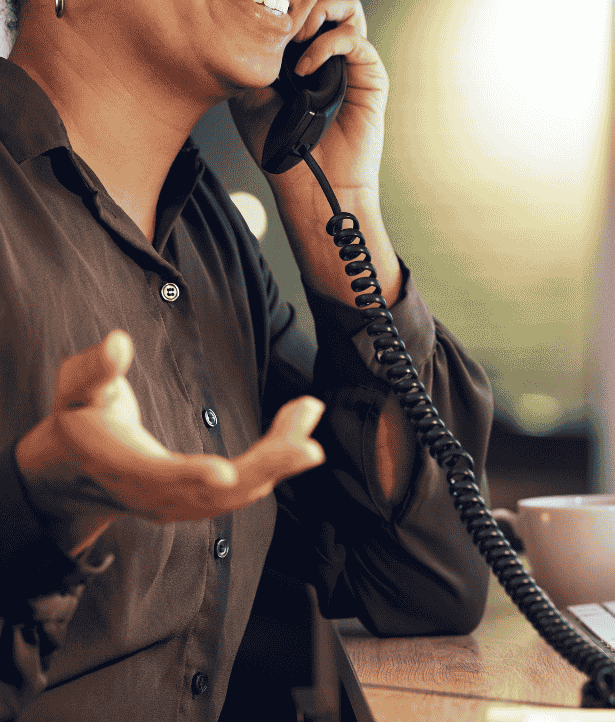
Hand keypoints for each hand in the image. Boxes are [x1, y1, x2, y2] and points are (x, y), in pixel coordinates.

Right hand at [16, 330, 324, 555]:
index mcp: (123, 466)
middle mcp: (155, 495)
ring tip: (308, 412)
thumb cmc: (78, 419)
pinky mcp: (198, 502)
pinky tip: (300, 431)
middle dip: (265, 468)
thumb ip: (96, 367)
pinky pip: (243, 489)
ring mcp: (179, 504)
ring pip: (238, 492)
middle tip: (309, 446)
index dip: (190, 476)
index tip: (226, 473)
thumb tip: (118, 342)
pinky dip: (275, 462)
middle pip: (216, 492)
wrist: (72, 470)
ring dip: (280, 459)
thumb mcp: (75, 389)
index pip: (158, 477)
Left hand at [229, 0, 388, 193]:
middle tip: (284, 8)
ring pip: (349, 4)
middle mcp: (330, 46)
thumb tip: (249, 11)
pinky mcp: (369, 75)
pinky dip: (327, 45)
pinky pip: (355, 40)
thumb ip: (251, 51)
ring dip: (318, 10)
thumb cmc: (279, 145)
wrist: (310, 183)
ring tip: (294, 38)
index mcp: (303, 45)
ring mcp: (351, 59)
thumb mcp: (247, 90)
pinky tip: (305, 68)